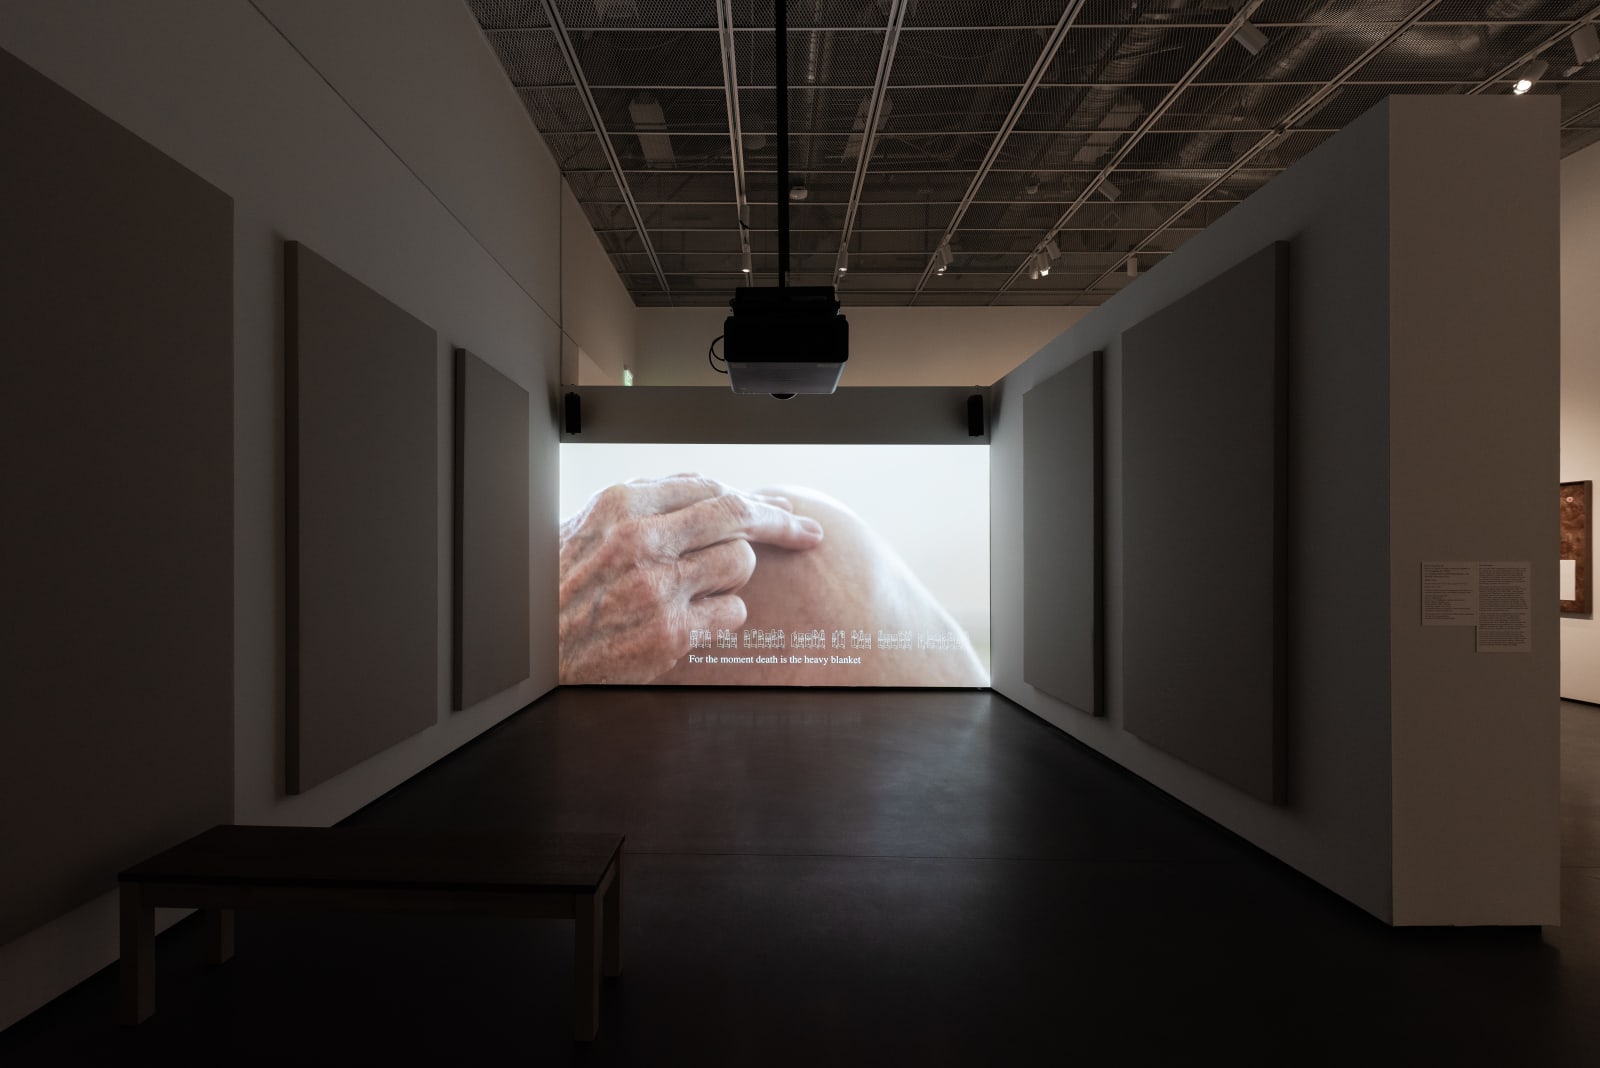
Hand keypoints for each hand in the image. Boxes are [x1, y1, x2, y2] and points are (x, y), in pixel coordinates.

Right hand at [558, 474, 823, 683]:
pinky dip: (725, 615)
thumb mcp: (590, 528)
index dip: (752, 496)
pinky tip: (698, 620)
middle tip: (807, 533)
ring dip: (734, 576)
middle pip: (737, 515)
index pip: (709, 487)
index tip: (780, 507)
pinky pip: (733, 611)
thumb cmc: (565, 587)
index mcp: (621, 506)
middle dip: (780, 522)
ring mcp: (657, 587)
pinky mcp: (671, 632)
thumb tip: (706, 486)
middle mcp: (640, 540)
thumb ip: (644, 503)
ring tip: (702, 589)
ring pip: (740, 563)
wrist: (541, 653)